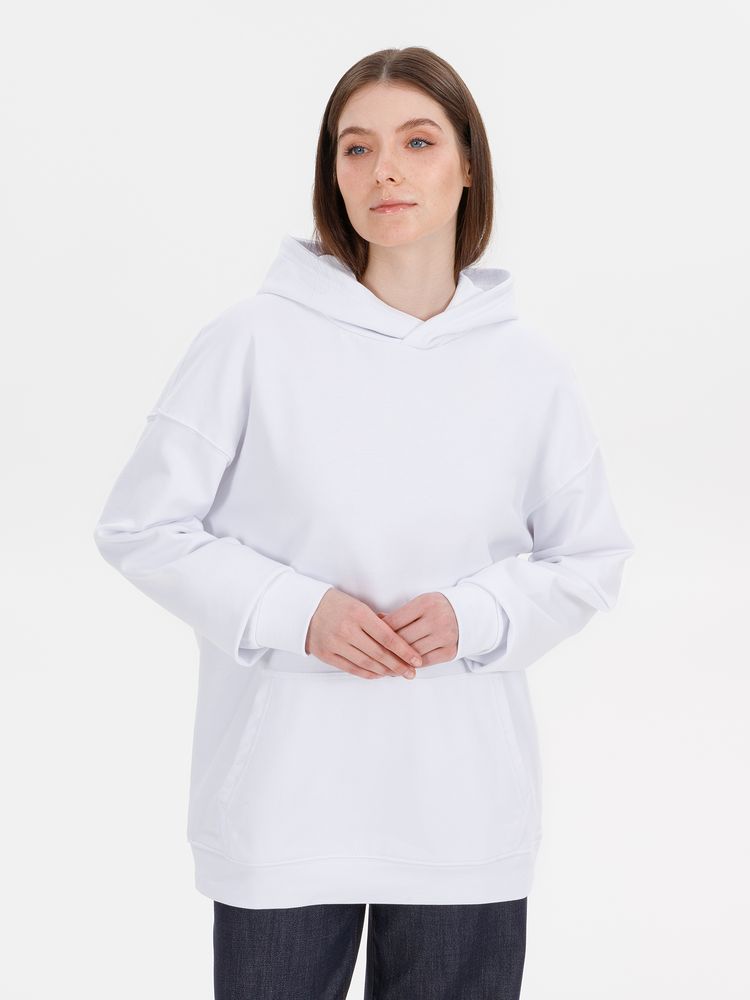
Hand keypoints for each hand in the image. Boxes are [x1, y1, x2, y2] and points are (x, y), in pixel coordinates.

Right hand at [306, 588, 422, 679]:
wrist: (303, 608)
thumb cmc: (335, 604)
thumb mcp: (357, 604)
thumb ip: (377, 620)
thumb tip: (398, 635)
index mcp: (358, 614)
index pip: (387, 637)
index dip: (404, 650)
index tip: (417, 660)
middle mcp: (347, 630)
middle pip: (379, 653)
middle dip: (399, 665)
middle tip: (411, 672)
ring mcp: (336, 644)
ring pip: (367, 663)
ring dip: (385, 671)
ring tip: (398, 674)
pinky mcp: (327, 655)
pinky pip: (352, 669)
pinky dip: (368, 674)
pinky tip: (379, 674)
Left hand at [376, 592, 458, 669]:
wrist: (470, 613)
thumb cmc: (438, 608)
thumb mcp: (421, 603)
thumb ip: (401, 614)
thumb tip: (376, 621)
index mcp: (426, 604)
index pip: (395, 621)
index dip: (379, 631)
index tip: (369, 636)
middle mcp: (436, 620)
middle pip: (402, 639)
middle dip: (385, 647)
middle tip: (371, 653)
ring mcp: (444, 637)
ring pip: (412, 652)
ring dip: (397, 659)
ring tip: (383, 662)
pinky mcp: (450, 651)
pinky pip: (425, 661)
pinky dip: (412, 665)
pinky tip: (402, 666)